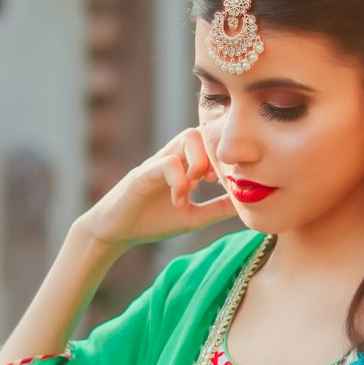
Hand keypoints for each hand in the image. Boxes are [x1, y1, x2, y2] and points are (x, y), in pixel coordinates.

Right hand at [77, 128, 235, 248]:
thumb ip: (218, 209)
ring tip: (197, 187)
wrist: (117, 233)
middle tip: (211, 182)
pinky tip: (179, 201)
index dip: (223, 158)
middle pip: (203, 131)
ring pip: (188, 137)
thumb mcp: (194, 217)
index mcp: (184, 165)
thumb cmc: (153, 221)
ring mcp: (157, 163)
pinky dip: (180, 181)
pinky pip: (167, 163)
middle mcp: (172, 158)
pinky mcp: (142, 174)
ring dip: (200, 162)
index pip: (210, 143)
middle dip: (214, 154)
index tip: (222, 183)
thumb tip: (247, 204)